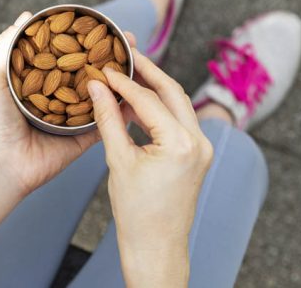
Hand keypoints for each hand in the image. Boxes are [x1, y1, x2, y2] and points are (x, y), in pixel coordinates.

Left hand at [0, 12, 131, 195]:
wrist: (4, 163)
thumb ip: (6, 47)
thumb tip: (26, 15)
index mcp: (42, 81)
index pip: (68, 53)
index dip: (85, 37)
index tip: (103, 22)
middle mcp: (62, 96)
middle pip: (90, 69)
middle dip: (111, 53)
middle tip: (128, 37)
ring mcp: (76, 116)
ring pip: (104, 91)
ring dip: (122, 75)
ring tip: (138, 57)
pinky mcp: (86, 136)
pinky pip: (109, 120)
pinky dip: (124, 106)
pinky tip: (139, 90)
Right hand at [88, 49, 213, 286]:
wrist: (156, 247)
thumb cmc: (137, 212)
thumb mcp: (118, 160)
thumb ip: (108, 119)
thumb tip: (97, 87)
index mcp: (181, 143)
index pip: (149, 98)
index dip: (124, 80)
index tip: (104, 67)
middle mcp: (199, 141)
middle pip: (172, 91)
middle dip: (148, 71)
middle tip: (126, 52)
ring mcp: (202, 148)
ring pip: (178, 104)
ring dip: (154, 89)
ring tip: (127, 75)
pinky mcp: (198, 154)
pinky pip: (179, 120)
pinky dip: (159, 109)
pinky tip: (136, 104)